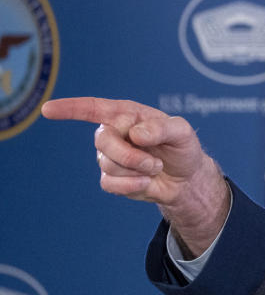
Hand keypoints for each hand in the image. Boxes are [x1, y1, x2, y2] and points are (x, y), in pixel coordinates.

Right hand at [42, 97, 229, 256]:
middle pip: (103, 141)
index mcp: (127, 115)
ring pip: (108, 164)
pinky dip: (131, 185)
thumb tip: (136, 133)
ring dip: (137, 170)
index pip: (94, 108)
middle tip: (154, 162)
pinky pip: (109, 183)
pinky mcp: (112, 178)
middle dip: (130, 155)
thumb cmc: (182, 148)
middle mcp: (114, 133)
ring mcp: (110, 156)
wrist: (186, 179)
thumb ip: (163, 128)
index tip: (48, 110)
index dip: (70, 108)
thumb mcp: (182, 133)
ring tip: (155, 168)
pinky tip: (146, 182)